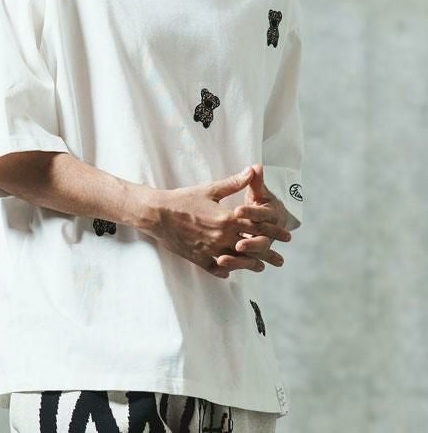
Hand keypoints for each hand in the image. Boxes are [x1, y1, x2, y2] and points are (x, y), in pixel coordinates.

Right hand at [140, 166, 291, 278]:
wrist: (158, 214)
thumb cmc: (183, 198)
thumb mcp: (210, 189)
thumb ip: (234, 183)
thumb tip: (252, 171)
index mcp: (227, 219)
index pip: (257, 226)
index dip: (274, 231)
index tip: (286, 236)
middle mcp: (222, 237)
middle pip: (251, 247)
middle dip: (268, 253)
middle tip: (280, 260)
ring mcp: (211, 250)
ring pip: (237, 261)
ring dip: (250, 265)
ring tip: (261, 268)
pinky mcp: (198, 258)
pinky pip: (215, 268)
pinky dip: (224, 270)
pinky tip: (230, 273)